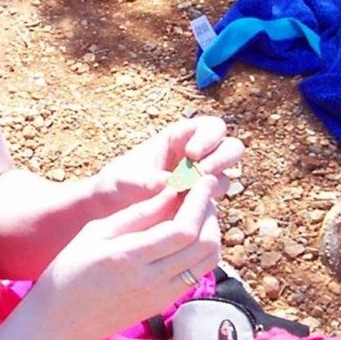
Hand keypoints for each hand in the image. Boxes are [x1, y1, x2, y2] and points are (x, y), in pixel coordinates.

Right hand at [26, 179, 222, 339]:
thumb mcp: (96, 232)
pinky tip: (188, 235)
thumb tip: (172, 191)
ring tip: (197, 212)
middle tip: (201, 192)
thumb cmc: (71, 269)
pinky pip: (197, 273)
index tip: (204, 179)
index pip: (183, 229)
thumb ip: (137, 213)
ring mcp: (160, 296)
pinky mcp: (163, 303)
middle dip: (209, 212)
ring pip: (207, 261)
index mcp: (129, 258)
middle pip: (204, 244)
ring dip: (211, 231)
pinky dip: (201, 250)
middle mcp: (151, 281)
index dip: (200, 201)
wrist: (61, 322)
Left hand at [93, 116, 243, 207]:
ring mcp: (200, 180)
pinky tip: (191, 211)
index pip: (209, 128)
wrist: (110, 211)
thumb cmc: (116, 185)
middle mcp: (196, 157)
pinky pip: (214, 201)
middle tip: (203, 172)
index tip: (192, 154)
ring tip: (195, 194)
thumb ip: (145, 180)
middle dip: (222, 158)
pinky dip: (208, 203)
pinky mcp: (199, 201)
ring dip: (217, 182)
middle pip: (230, 147)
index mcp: (180, 138)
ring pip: (227, 174)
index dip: (208, 137)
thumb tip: (167, 183)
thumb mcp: (124, 179)